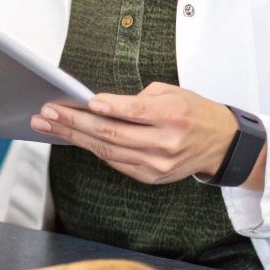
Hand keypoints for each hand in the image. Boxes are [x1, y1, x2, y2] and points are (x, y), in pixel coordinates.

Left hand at [29, 82, 246, 185]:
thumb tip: (101, 105)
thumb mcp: (174, 92)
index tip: (85, 102)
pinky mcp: (151, 176)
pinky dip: (92, 148)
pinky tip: (72, 137)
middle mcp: (165, 143)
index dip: (109, 107)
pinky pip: (115, 162)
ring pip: (108, 151)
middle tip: (47, 113)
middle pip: (113, 133)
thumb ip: (139, 98)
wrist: (221, 144)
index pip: (135, 111)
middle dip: (75, 122)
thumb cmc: (194, 112)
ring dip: (74, 137)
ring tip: (48, 125)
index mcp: (173, 116)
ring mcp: (157, 164)